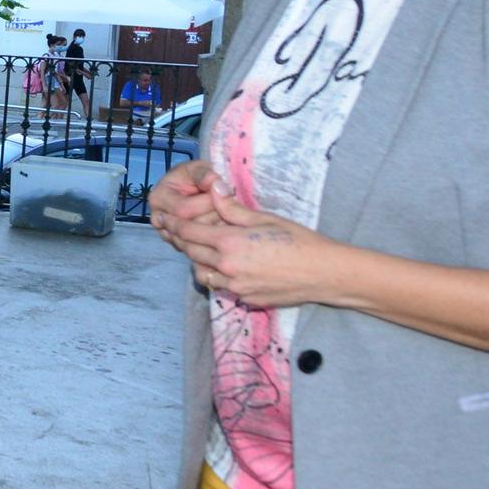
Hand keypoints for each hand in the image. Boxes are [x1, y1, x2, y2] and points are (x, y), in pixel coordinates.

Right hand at [149, 158, 222, 252]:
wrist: (194, 189)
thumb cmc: (196, 177)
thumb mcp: (199, 168)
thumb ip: (204, 173)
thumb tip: (213, 182)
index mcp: (158, 197)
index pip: (183, 209)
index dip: (207, 203)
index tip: (222, 194)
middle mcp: (158, 218)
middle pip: (189, 227)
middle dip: (213, 217)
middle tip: (228, 208)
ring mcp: (167, 233)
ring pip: (194, 241)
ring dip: (215, 230)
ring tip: (226, 216)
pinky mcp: (178, 244)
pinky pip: (196, 249)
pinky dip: (211, 239)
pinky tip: (220, 227)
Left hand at [175, 188, 342, 308]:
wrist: (324, 273)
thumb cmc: (298, 241)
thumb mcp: (265, 219)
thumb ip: (232, 209)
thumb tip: (213, 189)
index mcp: (229, 243)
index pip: (189, 232)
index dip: (174, 224)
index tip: (164, 218)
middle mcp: (226, 267)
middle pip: (191, 253)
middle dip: (181, 241)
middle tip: (174, 231)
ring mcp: (234, 286)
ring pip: (202, 273)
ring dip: (198, 261)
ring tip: (201, 248)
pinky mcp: (244, 299)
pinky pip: (220, 287)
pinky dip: (216, 276)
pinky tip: (223, 266)